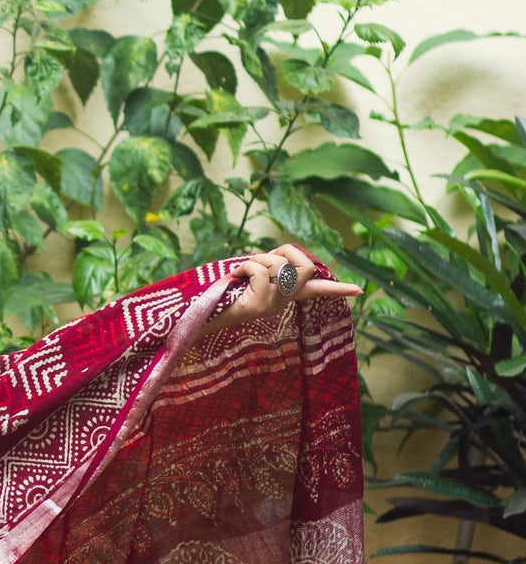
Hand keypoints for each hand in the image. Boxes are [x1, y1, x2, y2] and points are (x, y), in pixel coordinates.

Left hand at [207, 242, 361, 328]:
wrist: (203, 311)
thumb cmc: (225, 288)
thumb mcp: (254, 273)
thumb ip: (272, 264)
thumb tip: (281, 256)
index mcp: (284, 292)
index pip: (317, 289)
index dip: (338, 289)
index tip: (360, 291)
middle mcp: (284, 300)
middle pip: (306, 266)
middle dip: (285, 252)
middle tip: (263, 258)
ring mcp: (274, 304)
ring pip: (282, 268)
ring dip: (260, 260)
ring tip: (242, 272)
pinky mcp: (261, 305)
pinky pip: (260, 271)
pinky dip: (244, 266)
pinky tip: (234, 276)